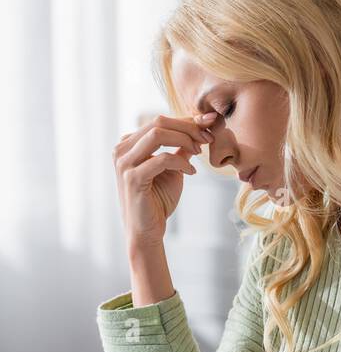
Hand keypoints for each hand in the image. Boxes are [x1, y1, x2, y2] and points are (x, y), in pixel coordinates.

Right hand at [112, 113, 215, 249]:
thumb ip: (182, 147)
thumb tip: (201, 126)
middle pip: (158, 122)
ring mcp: (124, 163)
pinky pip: (162, 159)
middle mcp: (121, 150)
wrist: (148, 231)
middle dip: (188, 127)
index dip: (186, 120)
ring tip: (199, 151)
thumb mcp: (173, 167)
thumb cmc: (159, 199)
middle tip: (208, 138)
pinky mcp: (132, 178)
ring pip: (157, 134)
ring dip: (185, 139)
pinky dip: (181, 162)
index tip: (209, 125)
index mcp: (128, 144)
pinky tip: (191, 172)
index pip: (159, 121)